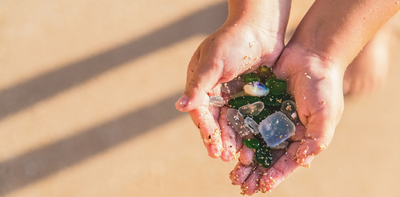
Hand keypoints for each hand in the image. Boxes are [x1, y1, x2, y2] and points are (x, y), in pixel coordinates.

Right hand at [175, 21, 285, 159]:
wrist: (261, 28)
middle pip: (214, 121)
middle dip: (218, 139)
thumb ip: (198, 85)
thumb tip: (180, 107)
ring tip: (237, 157)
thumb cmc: (234, 40)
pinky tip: (252, 144)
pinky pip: (248, 117)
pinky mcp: (250, 97)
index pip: (200, 111)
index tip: (212, 146)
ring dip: (232, 139)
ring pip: (231, 122)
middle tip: (222, 157)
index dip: (205, 129)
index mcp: (201, 83)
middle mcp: (215, 92)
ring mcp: (233, 95)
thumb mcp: (213, 61)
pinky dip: (248, 130)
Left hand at [229, 43, 344, 193]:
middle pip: (268, 157)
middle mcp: (285, 131)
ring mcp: (271, 118)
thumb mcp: (326, 115)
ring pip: (255, 143)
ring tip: (234, 172)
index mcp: (303, 138)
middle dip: (255, 172)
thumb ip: (317, 140)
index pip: (287, 162)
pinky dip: (239, 135)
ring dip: (245, 159)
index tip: (263, 186)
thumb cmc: (324, 86)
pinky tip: (230, 146)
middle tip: (241, 184)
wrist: (312, 54)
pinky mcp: (259, 105)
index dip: (276, 175)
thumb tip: (302, 162)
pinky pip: (247, 122)